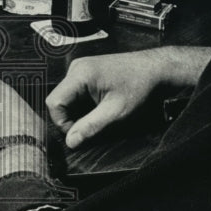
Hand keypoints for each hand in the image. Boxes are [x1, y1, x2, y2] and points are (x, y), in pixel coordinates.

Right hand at [45, 47, 210, 148]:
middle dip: (72, 118)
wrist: (156, 69)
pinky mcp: (88, 72)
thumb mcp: (116, 113)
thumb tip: (70, 142)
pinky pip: (76, 93)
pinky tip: (102, 107)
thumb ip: (90, 127)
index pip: (54, 103)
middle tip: (94, 127)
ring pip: (68, 98)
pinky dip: (85, 105)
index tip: (82, 133)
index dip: (63, 123)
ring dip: (79, 112)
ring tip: (102, 116)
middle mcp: (76, 68)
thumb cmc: (140, 87)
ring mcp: (81, 69)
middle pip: (59, 100)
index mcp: (79, 74)